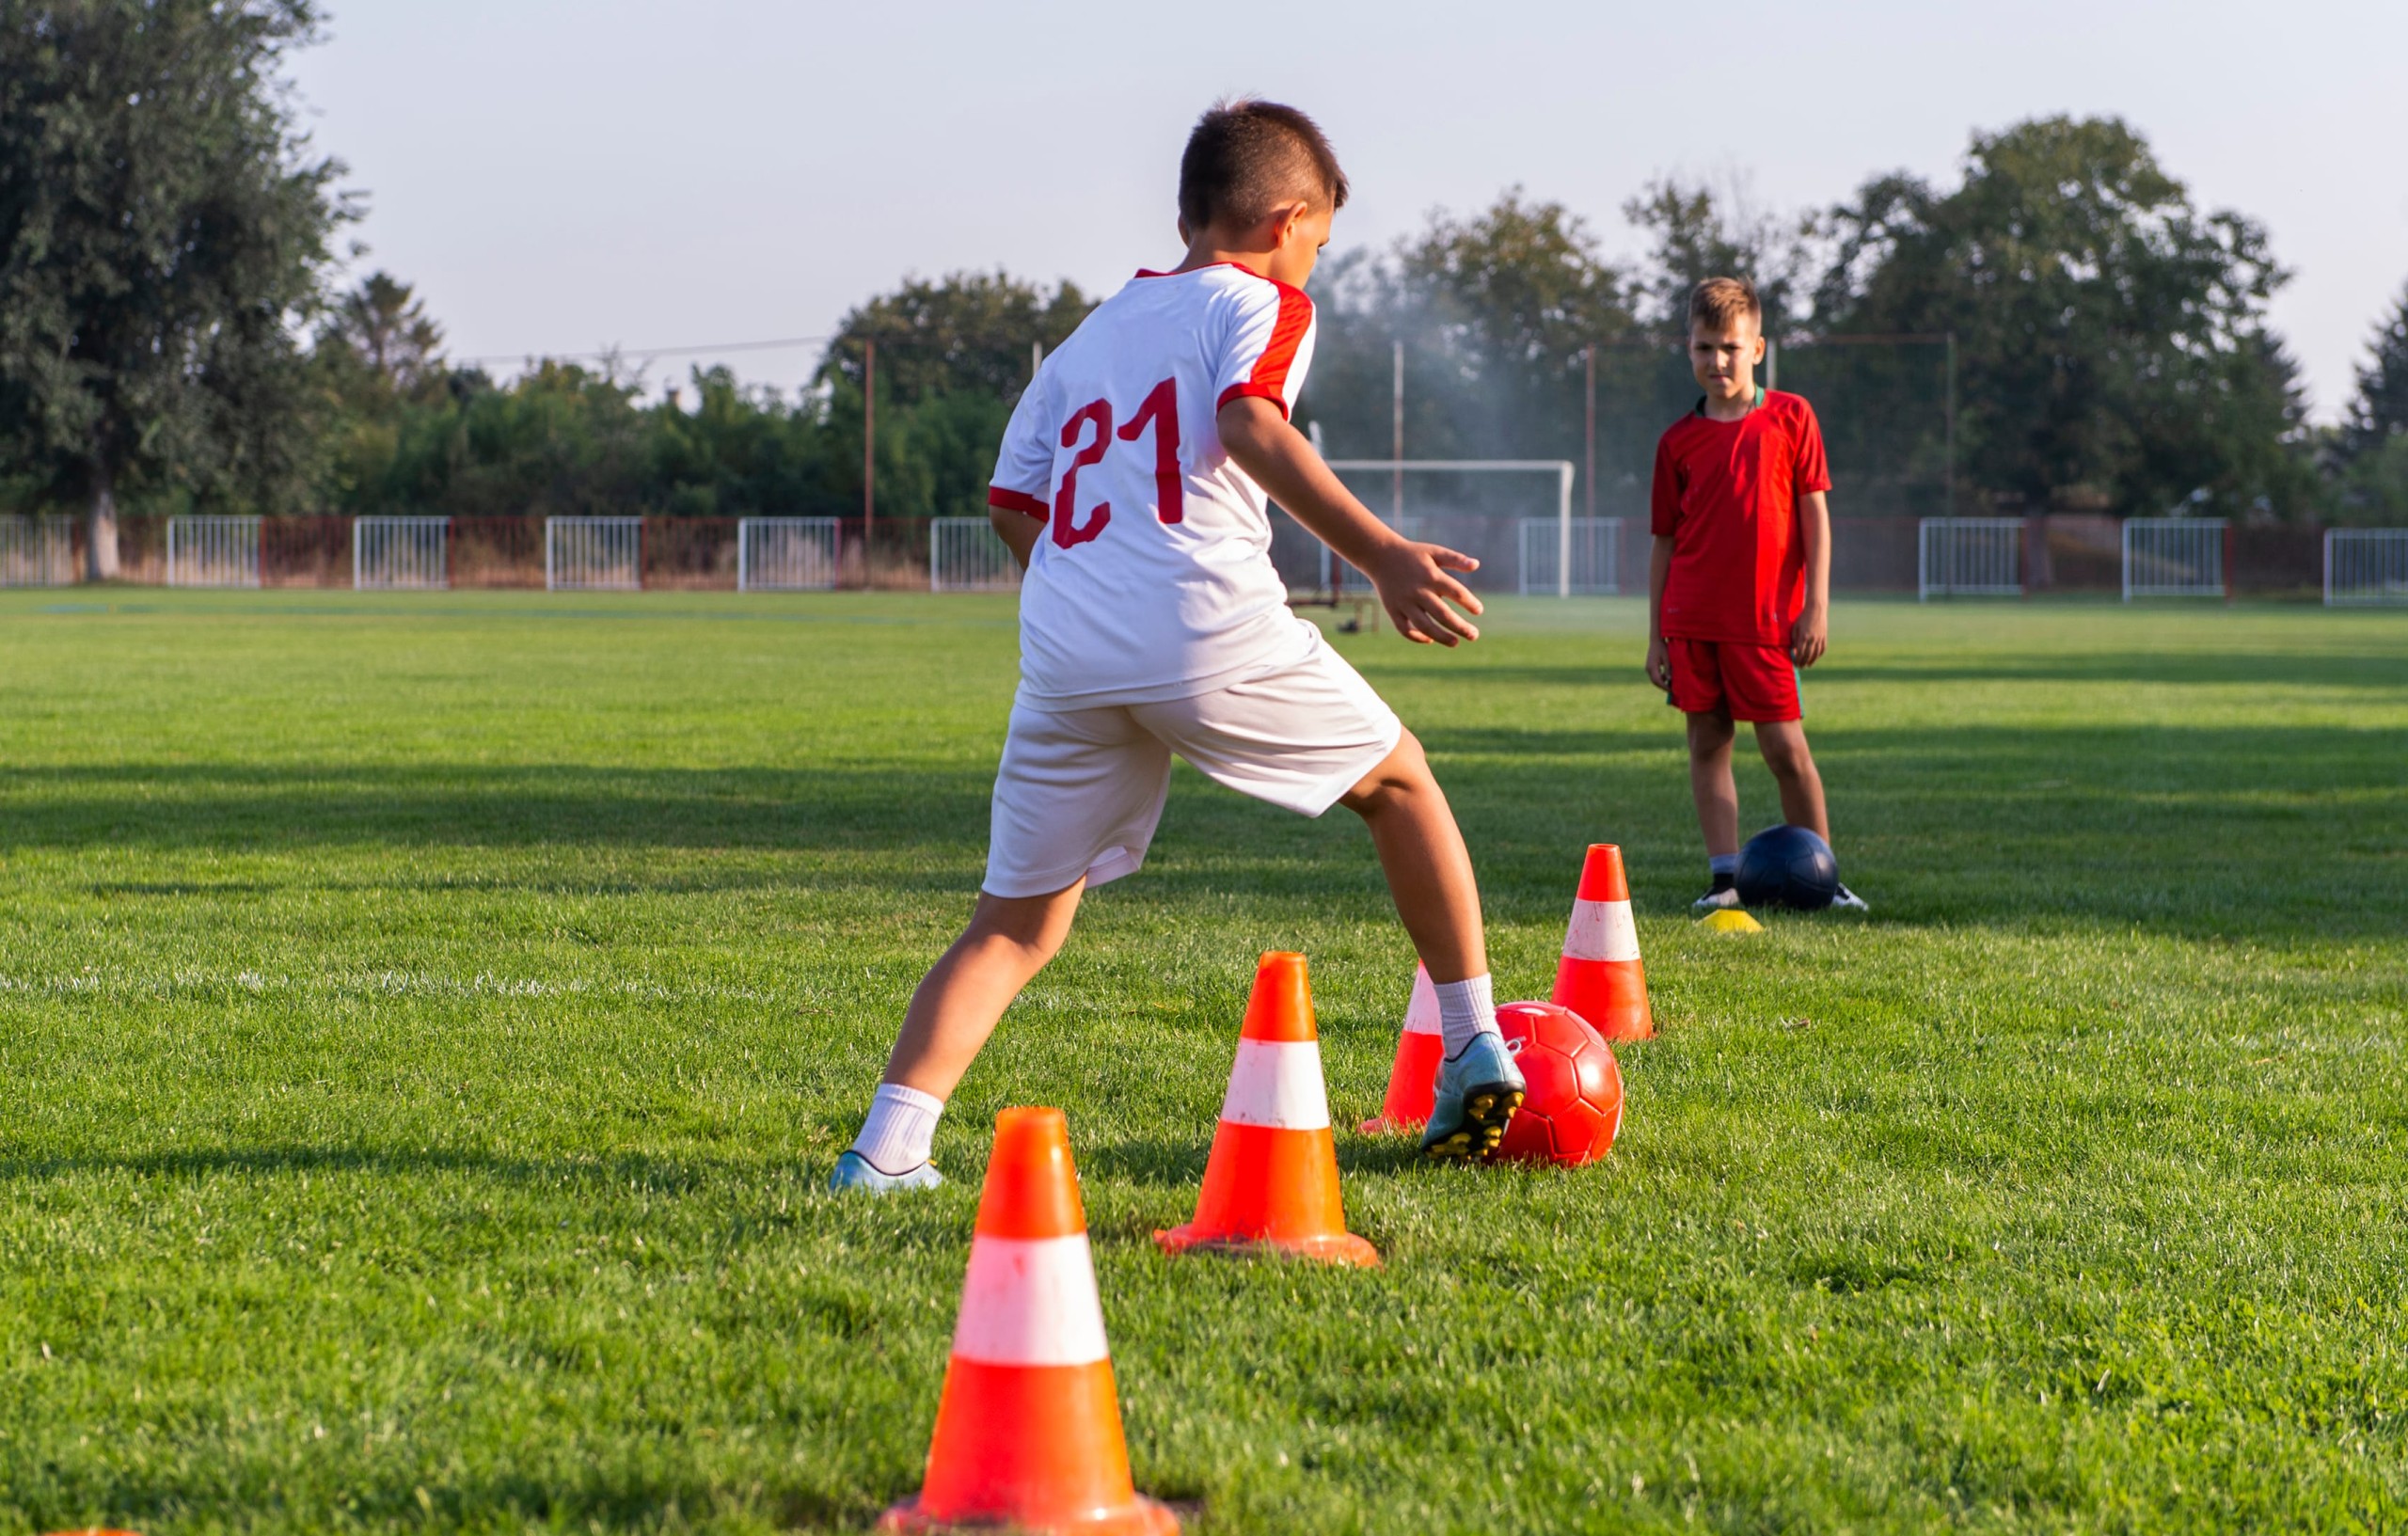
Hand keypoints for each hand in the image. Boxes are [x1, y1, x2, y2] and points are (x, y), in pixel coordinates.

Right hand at [1367, 539, 1481, 645]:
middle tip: (1474, 635)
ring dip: (1441, 637)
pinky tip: (1431, 639)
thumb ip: (1456, 559)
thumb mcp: (1435, 552)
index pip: (1457, 593)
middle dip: (1460, 627)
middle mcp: (1418, 591)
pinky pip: (1405, 629)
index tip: (1478, 610)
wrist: (1380, 555)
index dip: (1470, 603)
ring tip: (1456, 643)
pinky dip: (1417, 637)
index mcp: (1432, 576)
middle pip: (1442, 614)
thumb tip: (1476, 565)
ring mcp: (1404, 602)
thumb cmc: (1412, 554)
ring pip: (1424, 626)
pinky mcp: (1392, 610)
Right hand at [1645, 635, 1670, 690]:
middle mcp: (1648, 669)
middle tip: (1671, 690)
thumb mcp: (1667, 659)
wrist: (1656, 641)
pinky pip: (1654, 675)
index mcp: (1652, 667)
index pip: (1658, 681)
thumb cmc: (1663, 648)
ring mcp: (1648, 667)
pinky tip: (1666, 678)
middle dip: (1663, 686)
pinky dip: (1660, 678)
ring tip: (1670, 685)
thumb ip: (1667, 670)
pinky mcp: (1649, 666)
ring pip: (1654, 679)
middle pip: (1655, 682)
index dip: (1664, 687)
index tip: (1671, 691)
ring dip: (1661, 682)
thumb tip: (1669, 680)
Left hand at [1790, 603, 1827, 667]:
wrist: (1816, 609)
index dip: (1798, 660)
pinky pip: (1822, 648)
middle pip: (1808, 655)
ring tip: (1808, 665)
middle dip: (1804, 662)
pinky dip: (1819, 654)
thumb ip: (1794, 639)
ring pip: (1816, 653)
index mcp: (1803, 636)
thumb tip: (1794, 650)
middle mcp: (1812, 638)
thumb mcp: (1795, 627)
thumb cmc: (1802, 618)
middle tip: (1801, 667)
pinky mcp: (1824, 636)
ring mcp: (1819, 638)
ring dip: (1812, 661)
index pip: (1800, 652)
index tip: (1795, 664)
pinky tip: (1815, 657)